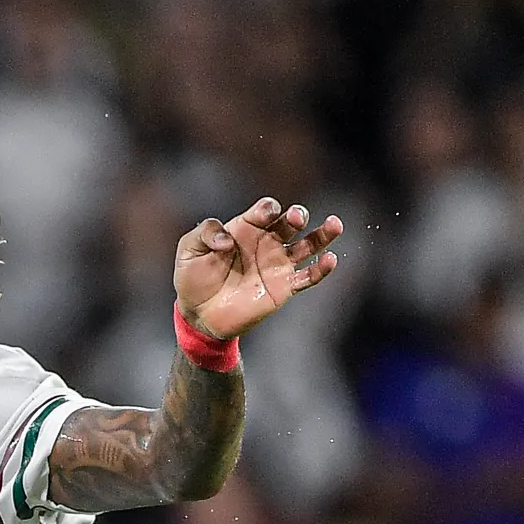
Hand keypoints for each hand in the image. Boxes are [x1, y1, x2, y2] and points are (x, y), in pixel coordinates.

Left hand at [175, 197, 344, 340]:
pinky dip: (321, 269)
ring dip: (322, 235)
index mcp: (246, 227)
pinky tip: (330, 260)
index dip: (268, 209)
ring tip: (335, 225)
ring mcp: (277, 264)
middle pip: (290, 223)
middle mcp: (266, 242)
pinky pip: (307, 277)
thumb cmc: (193, 277)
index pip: (265, 210)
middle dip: (296, 216)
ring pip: (308, 245)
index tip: (264, 214)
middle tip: (297, 217)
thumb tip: (227, 239)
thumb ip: (205, 233)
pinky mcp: (283, 288)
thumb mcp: (188, 249)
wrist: (198, 314)